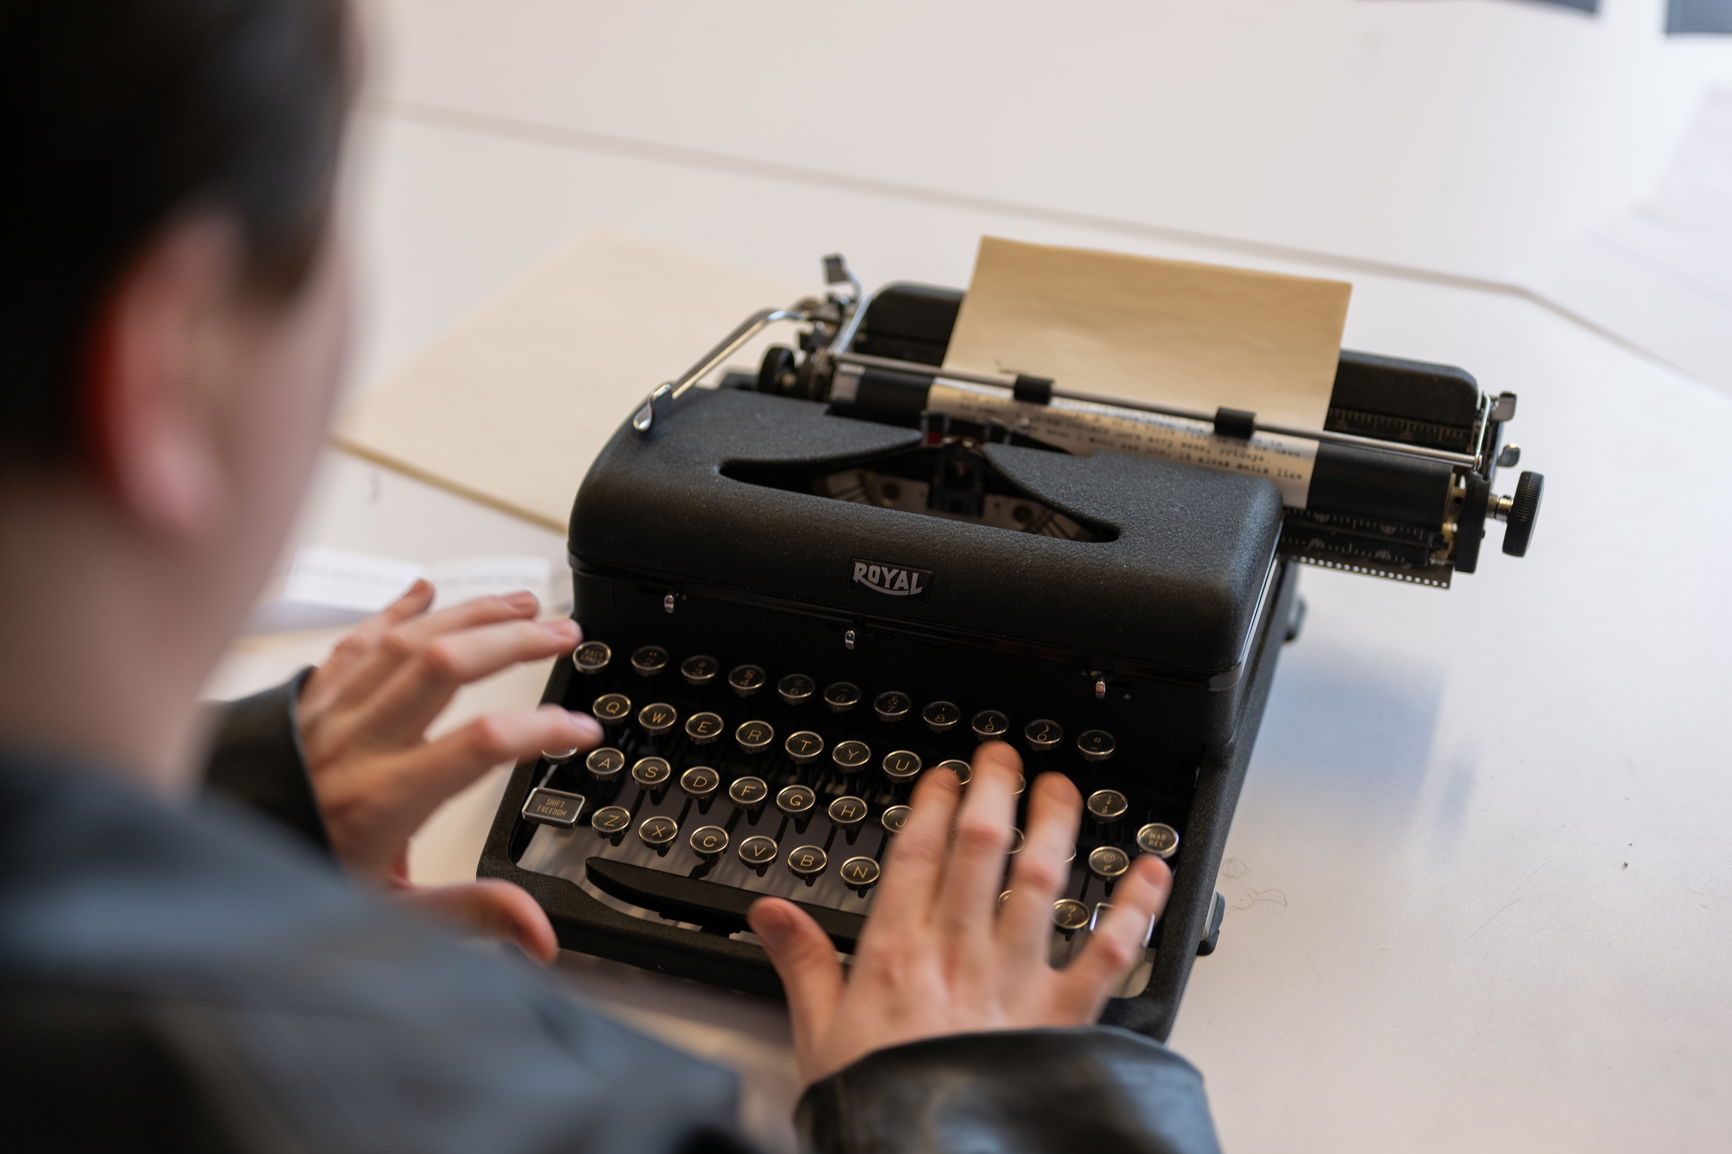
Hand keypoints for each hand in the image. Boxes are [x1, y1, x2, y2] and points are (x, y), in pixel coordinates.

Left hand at [297, 580, 600, 961]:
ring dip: (468, 615)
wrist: (210, 873)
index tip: (581, 730)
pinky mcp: (304, 705)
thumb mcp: (391, 919)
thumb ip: (472, 915)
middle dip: (512, 640)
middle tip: (564, 632)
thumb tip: (539, 934)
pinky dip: (392, 614)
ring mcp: (325, 717)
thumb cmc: (296, 886)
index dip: (541, 728)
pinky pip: (351, 645)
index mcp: (381, 801)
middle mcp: (352, 746)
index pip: (479, 746)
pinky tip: (424, 593)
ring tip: (520, 604)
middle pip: (442, 667)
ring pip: (403, 643)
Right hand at [747, 741, 1171, 1085]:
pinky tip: (1152, 871)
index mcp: (897, 953)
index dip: (935, 803)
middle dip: (996, 790)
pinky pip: (1107, 952)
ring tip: (1062, 789)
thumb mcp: (819, 1036)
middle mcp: (960, 954)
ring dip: (1056, 825)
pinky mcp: (1063, 1017)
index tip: (947, 775)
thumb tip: (769, 913)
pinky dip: (1135, 908)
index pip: (918, 853)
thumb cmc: (878, 1109)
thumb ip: (801, 964)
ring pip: (1042, 880)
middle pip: (982, 847)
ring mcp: (1016, 981)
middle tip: (1005, 756)